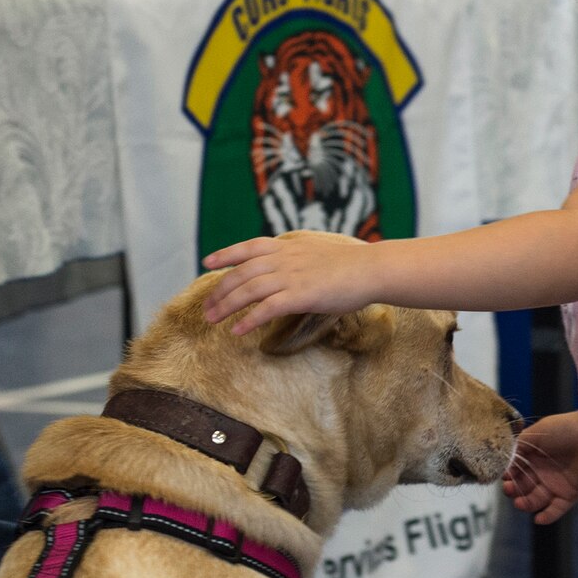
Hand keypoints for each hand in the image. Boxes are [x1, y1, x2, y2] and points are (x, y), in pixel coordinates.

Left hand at [201, 231, 383, 333]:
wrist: (371, 269)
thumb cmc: (350, 265)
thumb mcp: (316, 252)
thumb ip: (296, 257)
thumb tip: (285, 267)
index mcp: (288, 247)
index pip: (248, 247)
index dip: (226, 254)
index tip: (207, 262)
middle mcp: (284, 259)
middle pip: (241, 272)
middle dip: (220, 290)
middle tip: (207, 307)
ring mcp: (291, 276)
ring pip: (248, 290)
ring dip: (226, 306)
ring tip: (212, 320)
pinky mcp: (300, 295)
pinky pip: (266, 308)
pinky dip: (248, 320)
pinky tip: (237, 331)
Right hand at [503, 412, 577, 524]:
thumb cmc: (565, 429)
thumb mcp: (537, 432)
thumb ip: (519, 446)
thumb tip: (506, 462)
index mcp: (534, 456)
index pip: (516, 471)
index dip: (509, 476)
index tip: (505, 477)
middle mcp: (543, 471)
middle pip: (523, 487)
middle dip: (514, 490)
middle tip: (510, 489)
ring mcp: (556, 483)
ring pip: (536, 500)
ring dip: (526, 504)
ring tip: (520, 503)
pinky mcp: (570, 493)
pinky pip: (557, 509)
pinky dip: (548, 516)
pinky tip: (538, 519)